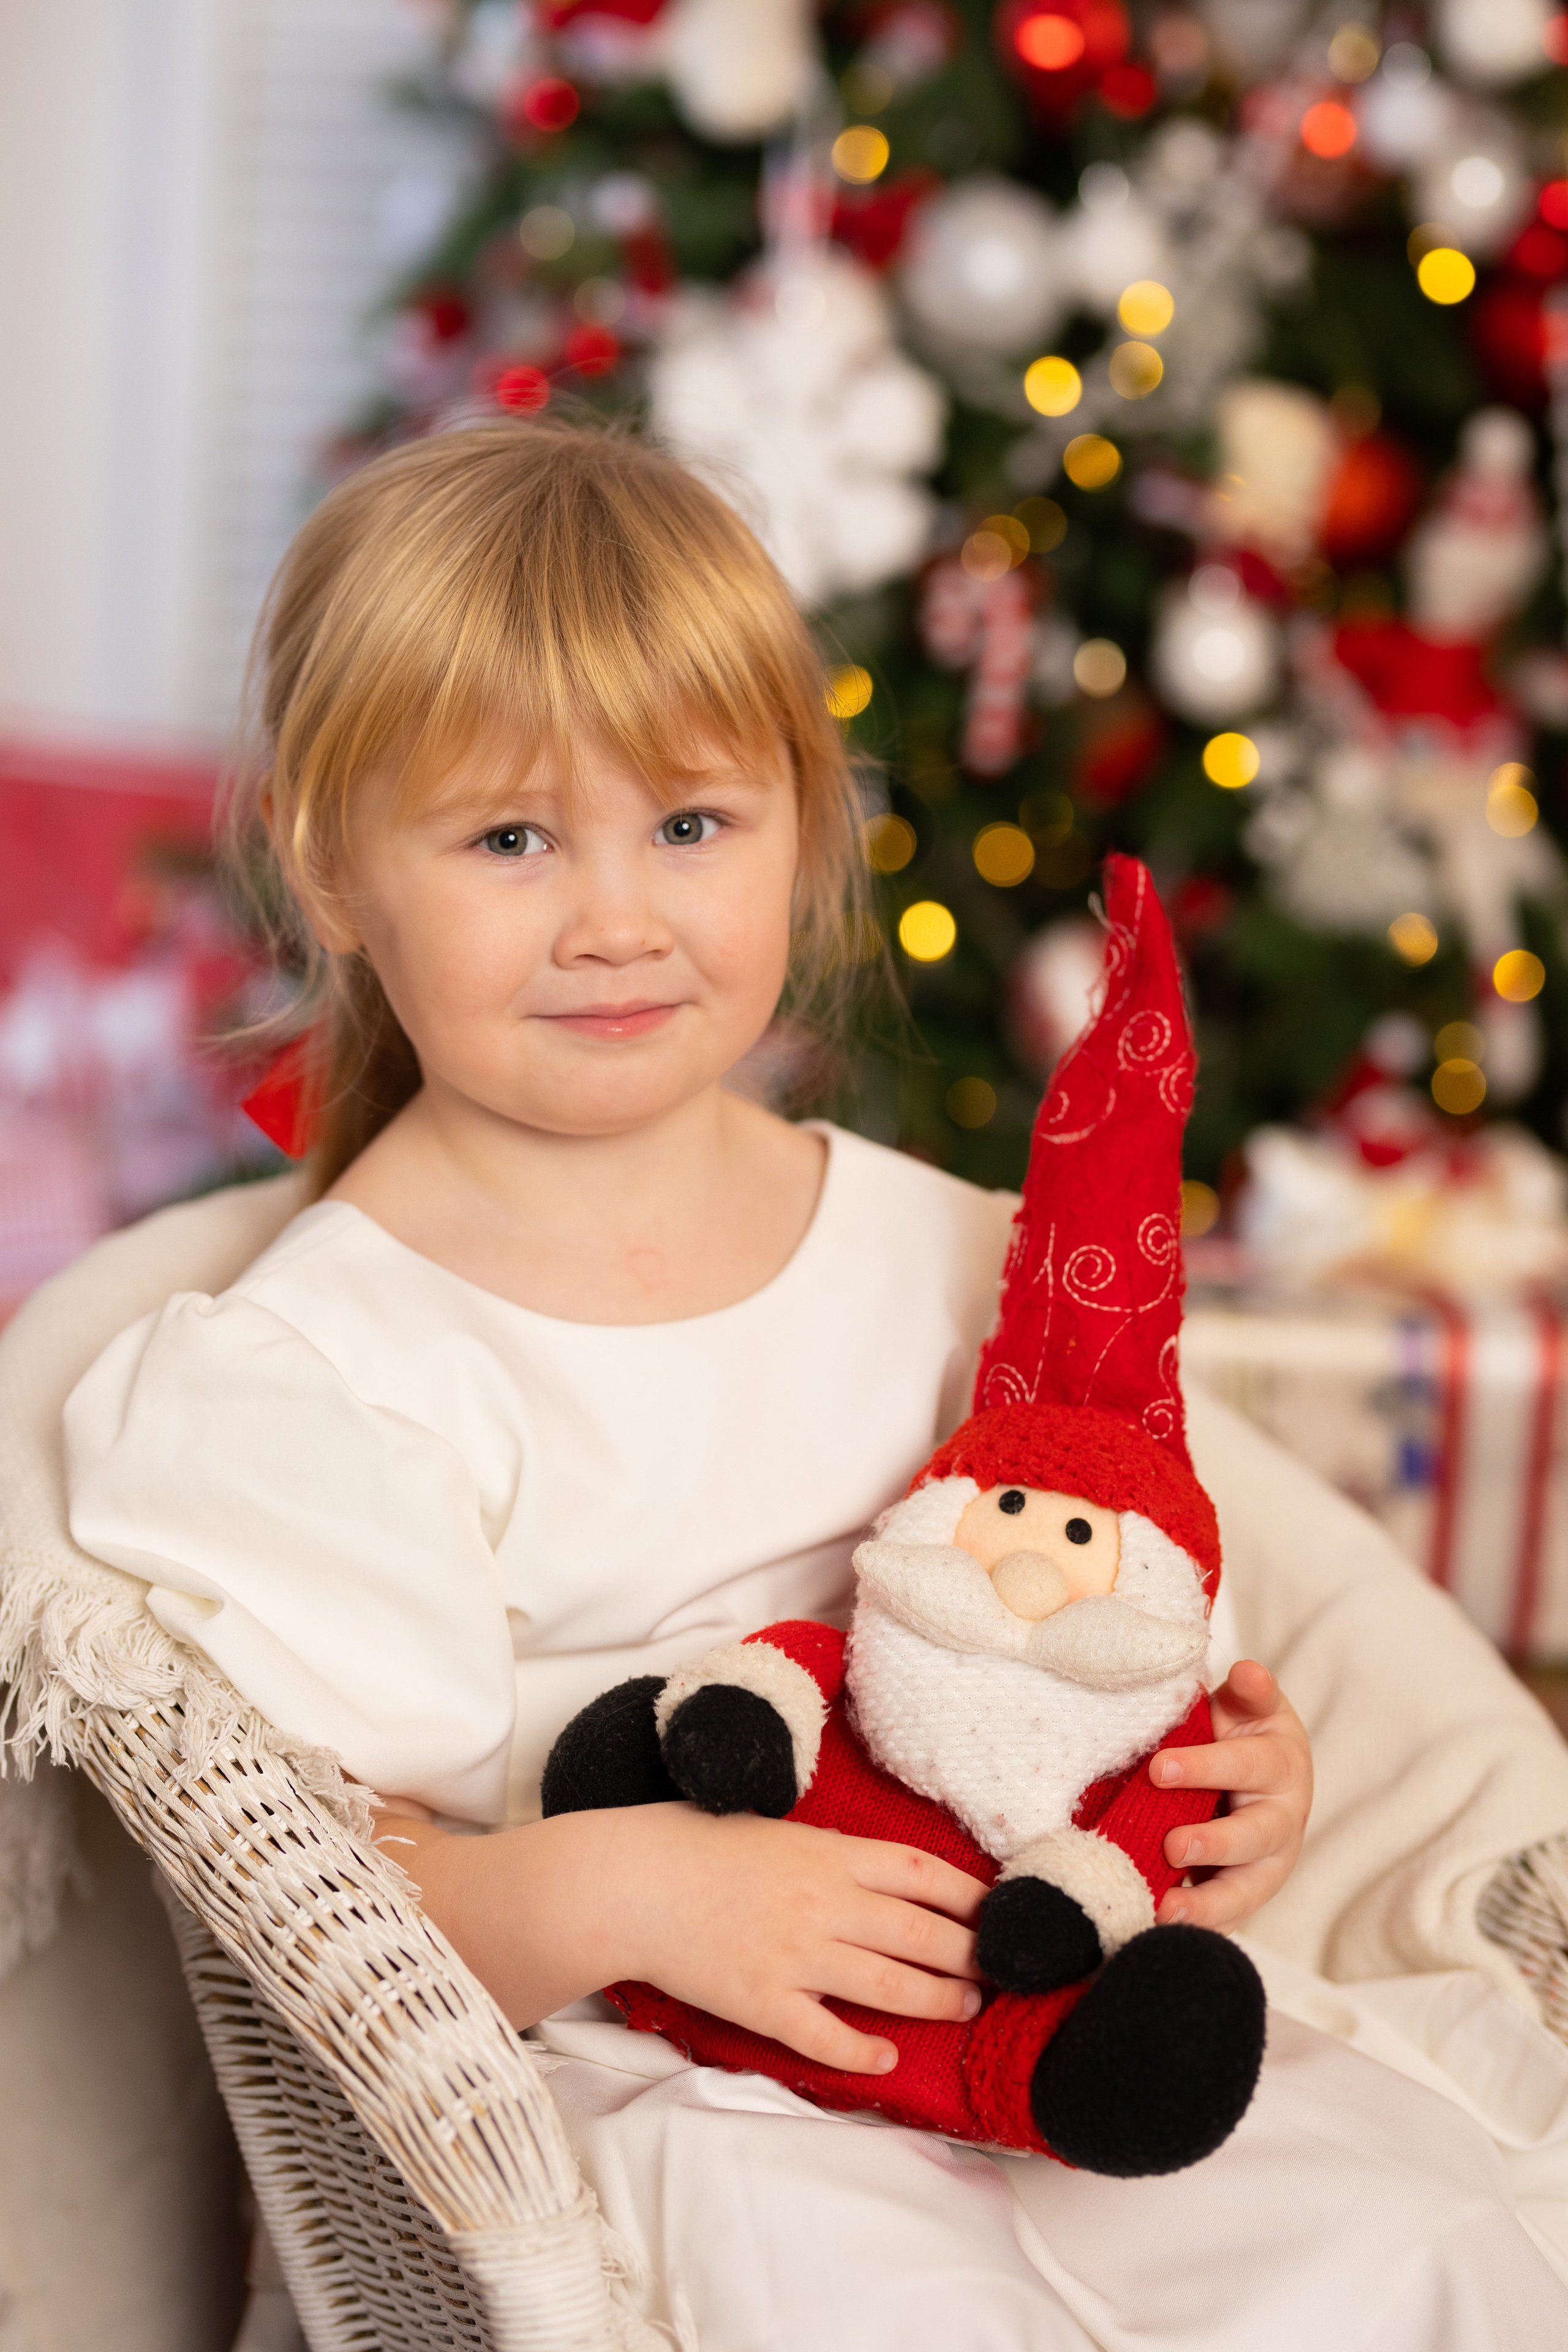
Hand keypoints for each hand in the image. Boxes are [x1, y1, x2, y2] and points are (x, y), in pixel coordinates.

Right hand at [604, 1803, 986, 2075]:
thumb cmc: (698, 1845)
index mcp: (829, 1854)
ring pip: (888, 1985)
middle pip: (920, 1933)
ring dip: (936, 1999)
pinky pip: (825, 2035)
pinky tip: (887, 2056)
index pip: (921, 1873)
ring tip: (965, 2005)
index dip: (970, 1895)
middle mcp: (823, 1904)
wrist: (634, 1883)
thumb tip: (876, 1869)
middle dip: (969, 1954)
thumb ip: (829, 1851)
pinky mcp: (764, 2002)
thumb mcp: (776, 1827)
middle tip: (996, 1969)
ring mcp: (796, 1956)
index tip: (999, 1910)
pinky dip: (862, 2050)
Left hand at [1148, 1661, 1311, 1930]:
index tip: (1159, 1768)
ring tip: (1165, 1910)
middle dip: (1214, 1843)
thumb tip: (1248, 1671)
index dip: (1206, 1768)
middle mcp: (1281, 1821)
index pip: (1248, 1765)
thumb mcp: (1247, 1706)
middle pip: (1255, 1837)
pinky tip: (1159, 1931)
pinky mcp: (1243, 1896)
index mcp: (1281, 1765)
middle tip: (1171, 1847)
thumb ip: (1249, 1692)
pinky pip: (1225, 1918)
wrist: (1256, 1777)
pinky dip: (1197, 1929)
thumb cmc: (1241, 1733)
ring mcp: (1266, 1866)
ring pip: (1246, 1891)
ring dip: (1207, 1904)